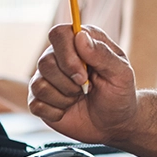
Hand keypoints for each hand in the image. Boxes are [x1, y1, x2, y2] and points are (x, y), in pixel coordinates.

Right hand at [28, 23, 138, 144]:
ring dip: (64, 97)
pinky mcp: (39, 98)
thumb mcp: (121, 73)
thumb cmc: (119, 94)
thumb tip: (80, 36)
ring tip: (79, 97)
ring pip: (38, 84)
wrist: (113, 123)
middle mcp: (60, 55)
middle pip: (45, 61)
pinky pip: (35, 104)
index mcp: (81, 41)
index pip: (59, 34)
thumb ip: (102, 54)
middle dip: (68, 82)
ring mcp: (48, 77)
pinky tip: (68, 109)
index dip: (67, 55)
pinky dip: (55, 111)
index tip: (84, 75)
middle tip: (87, 88)